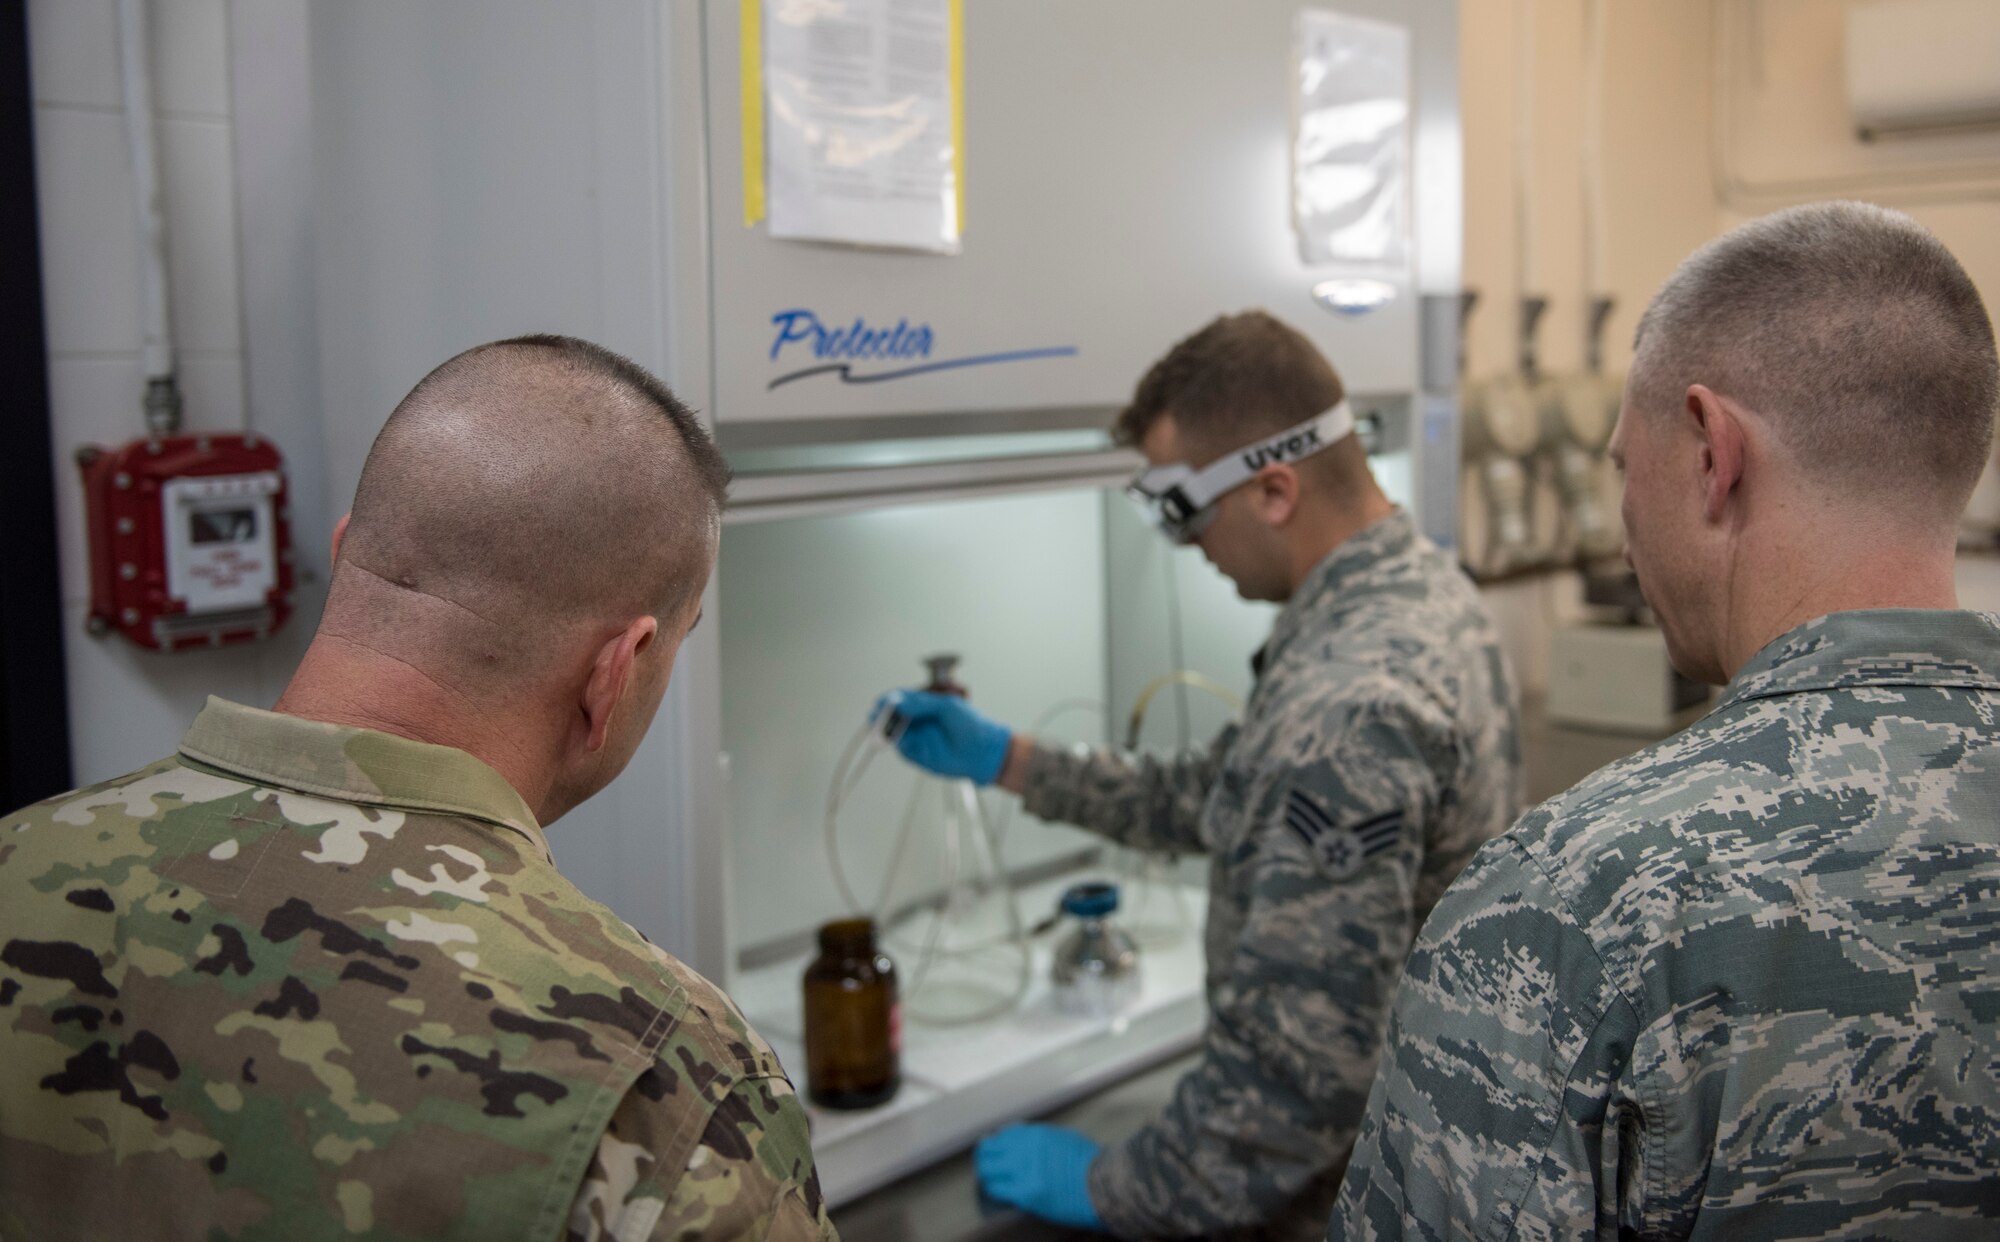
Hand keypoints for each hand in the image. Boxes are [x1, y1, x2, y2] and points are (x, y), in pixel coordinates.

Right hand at [870, 689, 1012, 785]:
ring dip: (888, 731)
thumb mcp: (946, 706)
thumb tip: (898, 702)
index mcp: (926, 706)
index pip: (902, 700)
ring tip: (884, 728)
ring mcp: (919, 738)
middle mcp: (920, 721)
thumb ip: (921, 703)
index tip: (881, 702)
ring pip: (896, 733)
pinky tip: (900, 741)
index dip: (890, 700)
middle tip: (876, 715)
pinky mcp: (920, 755)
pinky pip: (904, 749)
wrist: (984, 751)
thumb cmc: (971, 725)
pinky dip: (899, 745)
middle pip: (894, 716)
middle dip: (883, 716)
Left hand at [974, 1124, 1103, 1229]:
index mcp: (1036, 1134)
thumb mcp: (1065, 1139)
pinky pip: (997, 1190)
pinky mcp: (1025, 1193)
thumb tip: (1023, 1142)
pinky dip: (995, 1191)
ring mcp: (1024, 1171)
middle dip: (986, 1158)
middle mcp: (1025, 1148)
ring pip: (988, 1170)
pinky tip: (998, 1194)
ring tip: (989, 1181)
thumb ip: (1042, 1139)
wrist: (1105, 1185)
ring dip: (987, 1175)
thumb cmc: (1091, 1163)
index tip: (994, 1149)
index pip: (1004, 1135)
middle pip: (990, 1150)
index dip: (997, 1144)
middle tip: (987, 1166)